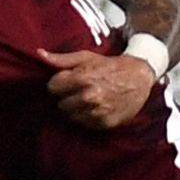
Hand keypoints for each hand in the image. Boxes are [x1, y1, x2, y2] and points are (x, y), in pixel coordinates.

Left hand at [40, 46, 156, 129]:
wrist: (140, 77)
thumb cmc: (111, 66)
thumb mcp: (87, 57)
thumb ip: (62, 59)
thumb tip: (39, 54)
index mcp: (82, 78)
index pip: (52, 88)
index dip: (58, 84)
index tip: (66, 82)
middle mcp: (89, 97)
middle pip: (60, 104)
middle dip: (67, 97)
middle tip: (79, 91)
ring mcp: (98, 112)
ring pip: (71, 116)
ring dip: (76, 109)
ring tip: (87, 100)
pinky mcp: (105, 123)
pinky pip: (85, 125)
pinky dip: (88, 118)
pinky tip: (96, 108)